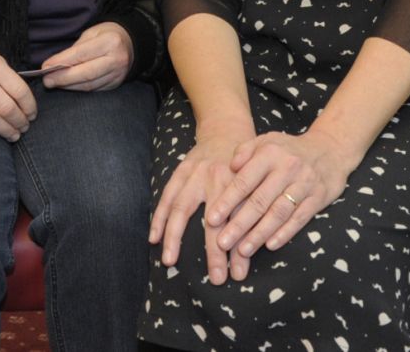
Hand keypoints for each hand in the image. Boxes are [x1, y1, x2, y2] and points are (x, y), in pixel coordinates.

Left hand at [38, 22, 133, 90]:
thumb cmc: (107, 35)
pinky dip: (78, 88)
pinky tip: (67, 86)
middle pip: (86, 73)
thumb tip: (54, 65)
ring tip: (54, 83)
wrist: (131, 43)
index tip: (45, 67)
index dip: (61, 62)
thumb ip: (75, 49)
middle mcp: (117, 60)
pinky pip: (94, 89)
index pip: (81, 54)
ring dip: (69, 86)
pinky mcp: (115, 84)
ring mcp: (118, 74)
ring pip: (89, 84)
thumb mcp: (92, 34)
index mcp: (110, 42)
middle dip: (63, 78)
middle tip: (47, 81)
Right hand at [149, 124, 252, 284]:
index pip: (238, 222)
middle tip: (214, 278)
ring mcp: (195, 174)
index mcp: (240, 183)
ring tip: (170, 261)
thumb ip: (253, 212)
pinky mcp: (180, 171)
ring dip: (174, 236)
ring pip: (182, 208)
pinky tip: (154, 238)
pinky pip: (167, 196)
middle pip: (213, 220)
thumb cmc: (245, 166)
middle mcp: (217, 178)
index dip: (237, 250)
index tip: (237, 275)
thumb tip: (250, 251)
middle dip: (214, 251)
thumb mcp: (256, 183)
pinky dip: (158, 217)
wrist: (226, 130)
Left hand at [209, 132, 354, 262]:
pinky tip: (270, 245)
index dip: (227, 201)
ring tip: (242, 250)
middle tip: (222, 243)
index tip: (212, 219)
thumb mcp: (266, 141)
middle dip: (239, 224)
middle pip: (259, 201)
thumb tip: (230, 166)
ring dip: (259, 234)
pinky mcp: (319, 198)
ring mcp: (304, 183)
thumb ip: (244, 151)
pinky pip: (299, 218)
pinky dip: (284, 233)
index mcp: (269, 152)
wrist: (330, 149)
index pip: (244, 180)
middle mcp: (287, 168)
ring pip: (278, 213)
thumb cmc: (288, 150)